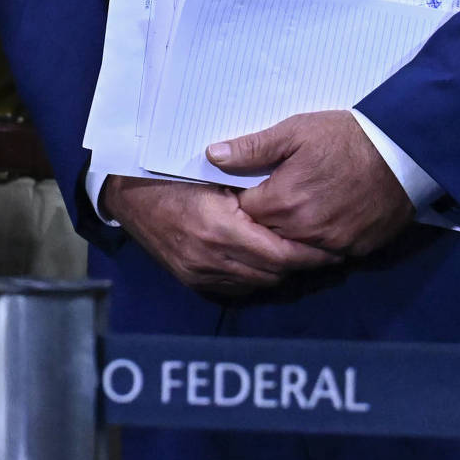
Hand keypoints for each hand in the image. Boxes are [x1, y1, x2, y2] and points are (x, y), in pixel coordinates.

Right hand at [101, 174, 339, 297]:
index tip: (332, 245)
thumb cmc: (170, 173)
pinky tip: (267, 262)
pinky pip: (237, 286)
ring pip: (259, 282)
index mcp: (219, 228)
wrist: (126, 193)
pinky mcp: (192, 280)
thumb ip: (250, 190)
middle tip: (327, 253)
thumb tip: (294, 202)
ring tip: (301, 256)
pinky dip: (257, 276)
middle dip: (303, 264)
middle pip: (274, 272)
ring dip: (281, 271)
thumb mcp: (213, 174)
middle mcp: (210, 257)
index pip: (281, 253)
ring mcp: (199, 272)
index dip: (310, 252)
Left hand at [209, 110, 412, 257]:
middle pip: (266, 235)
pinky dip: (316, 244)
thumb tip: (212, 156)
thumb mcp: (294, 131)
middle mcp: (305, 230)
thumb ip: (251, 148)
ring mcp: (332, 244)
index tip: (244, 190)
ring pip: (293, 250)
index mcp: (284, 201)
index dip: (240, 201)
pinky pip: (325, 256)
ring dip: (287, 235)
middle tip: (269, 199)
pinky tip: (318, 223)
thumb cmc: (345, 138)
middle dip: (261, 221)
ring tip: (292, 212)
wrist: (402, 152)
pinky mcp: (356, 250)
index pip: (243, 214)